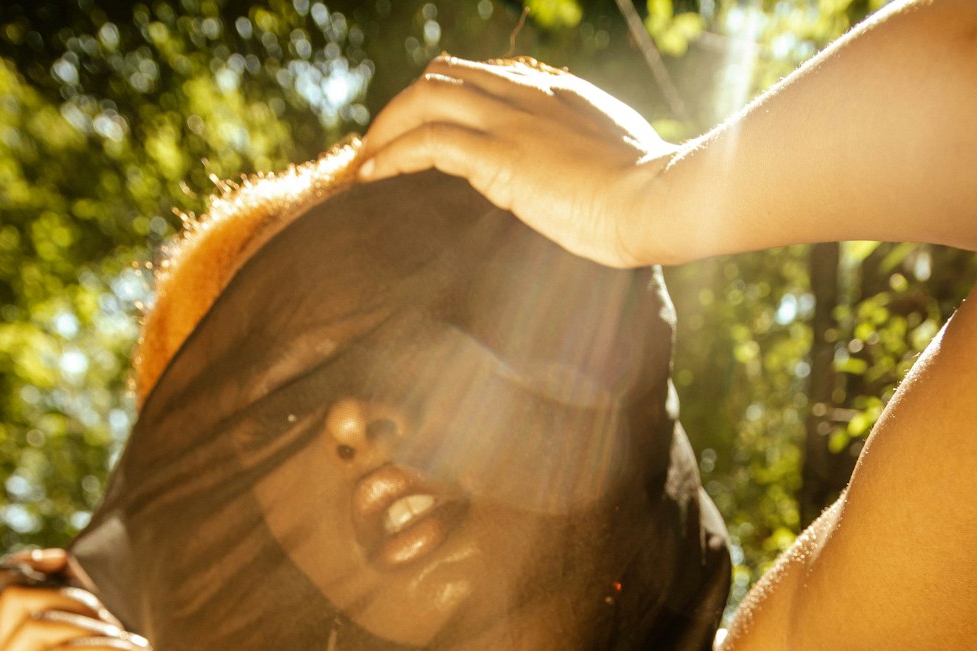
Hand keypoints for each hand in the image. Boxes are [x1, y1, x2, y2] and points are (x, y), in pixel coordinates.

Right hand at [0, 549, 150, 650]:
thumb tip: (59, 556)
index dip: (23, 565)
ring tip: (132, 644)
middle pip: (11, 598)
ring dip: (93, 626)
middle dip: (68, 597)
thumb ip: (75, 609)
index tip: (60, 557)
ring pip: (36, 623)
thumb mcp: (94, 646)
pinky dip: (103, 648)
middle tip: (113, 621)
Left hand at [359, 57, 675, 268]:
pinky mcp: (498, 155)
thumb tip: (583, 185)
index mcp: (558, 93)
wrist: (660, 200)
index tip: (424, 136)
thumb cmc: (650, 198)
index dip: (447, 102)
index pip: (485, 78)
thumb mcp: (620, 165)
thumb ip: (590, 159)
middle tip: (380, 150)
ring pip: (424, 98)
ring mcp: (511, 121)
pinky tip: (370, 178)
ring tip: (362, 166)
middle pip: (445, 77)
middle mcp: (528, 94)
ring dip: (385, 130)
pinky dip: (390, 156)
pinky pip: (426, 141)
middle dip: (403, 109)